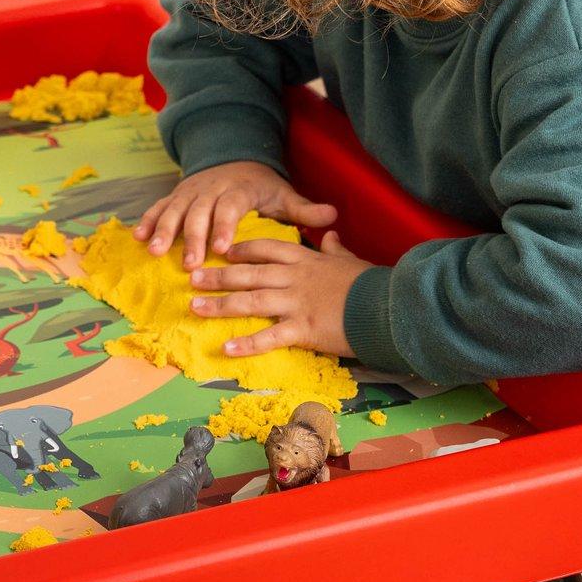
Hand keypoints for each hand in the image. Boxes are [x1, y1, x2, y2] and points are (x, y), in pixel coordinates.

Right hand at [135, 160, 336, 270]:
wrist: (234, 157)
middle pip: (199, 211)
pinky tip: (137, 238)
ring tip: (153, 250)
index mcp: (240, 189)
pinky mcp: (176, 195)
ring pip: (175, 209)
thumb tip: (333, 214)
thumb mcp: (283, 194)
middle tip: (189, 264)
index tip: (222, 248)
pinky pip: (160, 206)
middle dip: (191, 237)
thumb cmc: (261, 186)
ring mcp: (191, 191)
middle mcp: (212, 188)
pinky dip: (148, 220)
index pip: (231, 206)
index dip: (225, 226)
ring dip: (163, 229)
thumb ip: (304, 209)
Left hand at [188, 230, 370, 358]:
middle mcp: (295, 278)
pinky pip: (270, 336)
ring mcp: (297, 303)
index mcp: (306, 260)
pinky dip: (247, 343)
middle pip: (249, 274)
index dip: (242, 249)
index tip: (222, 250)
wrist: (389, 304)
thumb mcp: (350, 260)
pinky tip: (227, 347)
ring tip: (196, 307)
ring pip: (251, 301)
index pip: (267, 249)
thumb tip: (330, 234)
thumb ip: (335, 248)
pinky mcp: (304, 329)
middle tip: (193, 278)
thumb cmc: (371, 283)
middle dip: (218, 276)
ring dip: (221, 304)